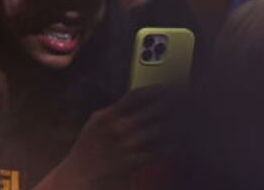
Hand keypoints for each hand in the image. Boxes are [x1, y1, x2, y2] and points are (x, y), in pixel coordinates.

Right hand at [54, 87, 174, 182]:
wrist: (81, 175)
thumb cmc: (87, 148)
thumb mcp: (94, 123)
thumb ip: (112, 111)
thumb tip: (131, 101)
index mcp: (108, 116)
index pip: (134, 97)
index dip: (152, 90)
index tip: (163, 88)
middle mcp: (120, 129)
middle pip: (151, 110)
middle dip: (167, 104)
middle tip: (178, 101)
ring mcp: (128, 145)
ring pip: (159, 129)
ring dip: (173, 123)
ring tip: (182, 118)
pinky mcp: (135, 161)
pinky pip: (159, 151)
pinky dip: (170, 145)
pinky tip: (176, 141)